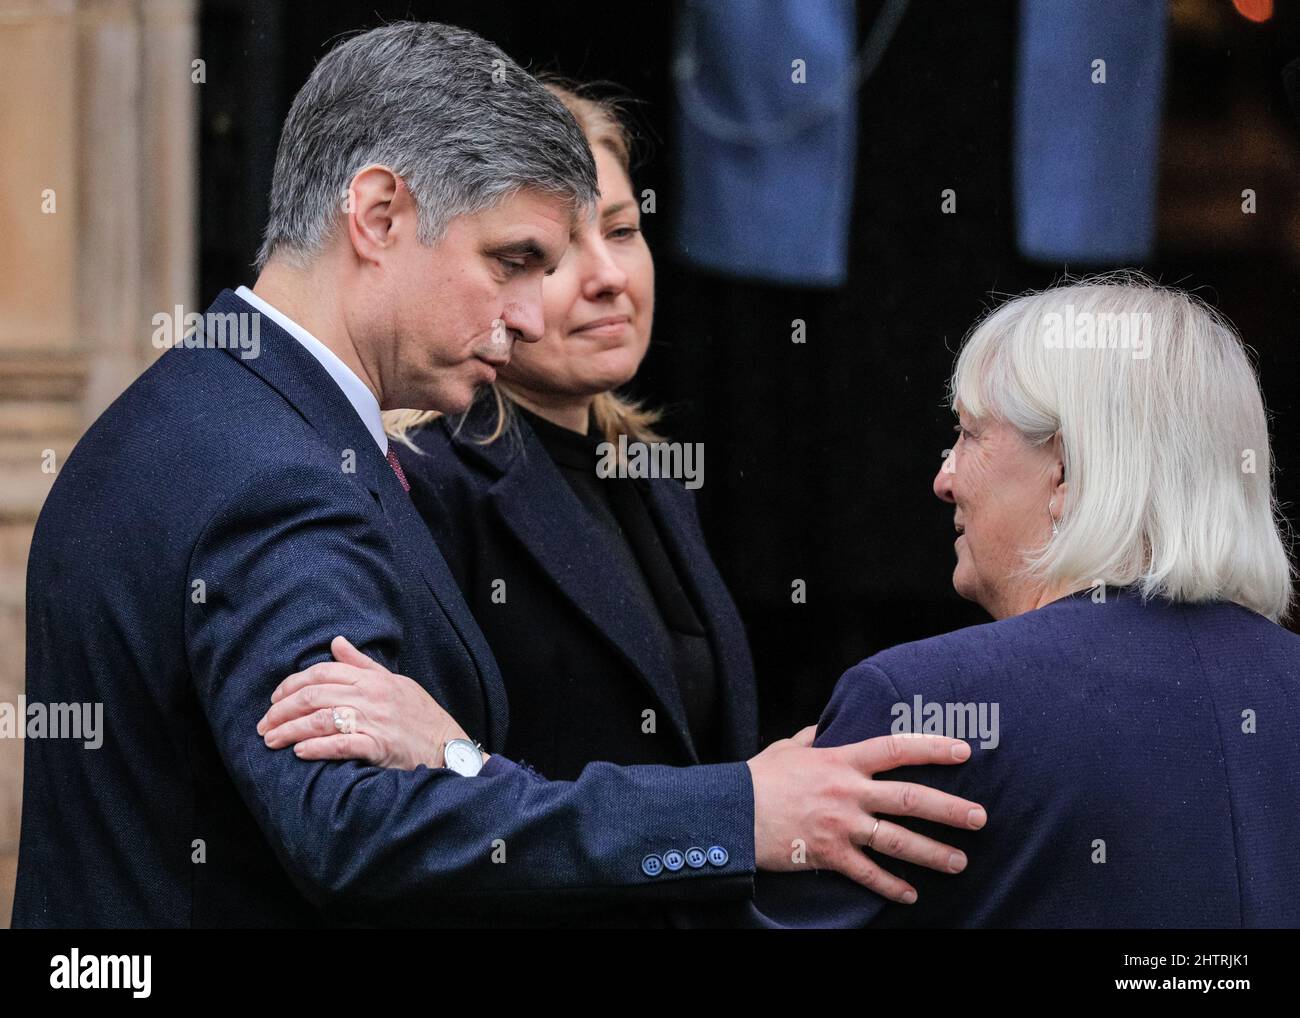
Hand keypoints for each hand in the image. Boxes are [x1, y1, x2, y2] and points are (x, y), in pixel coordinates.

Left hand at [256, 636, 472, 768]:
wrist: (448, 745)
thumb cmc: (420, 715)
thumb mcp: (395, 682)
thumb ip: (362, 664)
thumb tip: (336, 642)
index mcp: (373, 678)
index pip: (323, 672)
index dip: (292, 684)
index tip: (274, 698)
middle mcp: (371, 696)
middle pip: (314, 695)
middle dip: (282, 710)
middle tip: (263, 724)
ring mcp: (375, 721)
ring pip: (321, 719)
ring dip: (290, 730)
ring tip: (271, 740)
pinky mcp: (380, 747)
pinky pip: (342, 744)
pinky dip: (317, 747)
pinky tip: (300, 752)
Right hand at [748, 728, 985, 903]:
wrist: (731, 812)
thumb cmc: (758, 778)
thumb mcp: (787, 749)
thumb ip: (811, 739)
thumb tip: (823, 728)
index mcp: (841, 760)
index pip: (896, 748)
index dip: (932, 747)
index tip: (963, 750)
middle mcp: (848, 791)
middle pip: (910, 798)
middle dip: (950, 809)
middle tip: (980, 818)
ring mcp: (840, 825)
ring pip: (898, 840)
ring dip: (933, 853)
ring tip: (960, 862)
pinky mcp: (828, 854)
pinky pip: (868, 873)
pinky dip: (891, 886)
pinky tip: (911, 894)